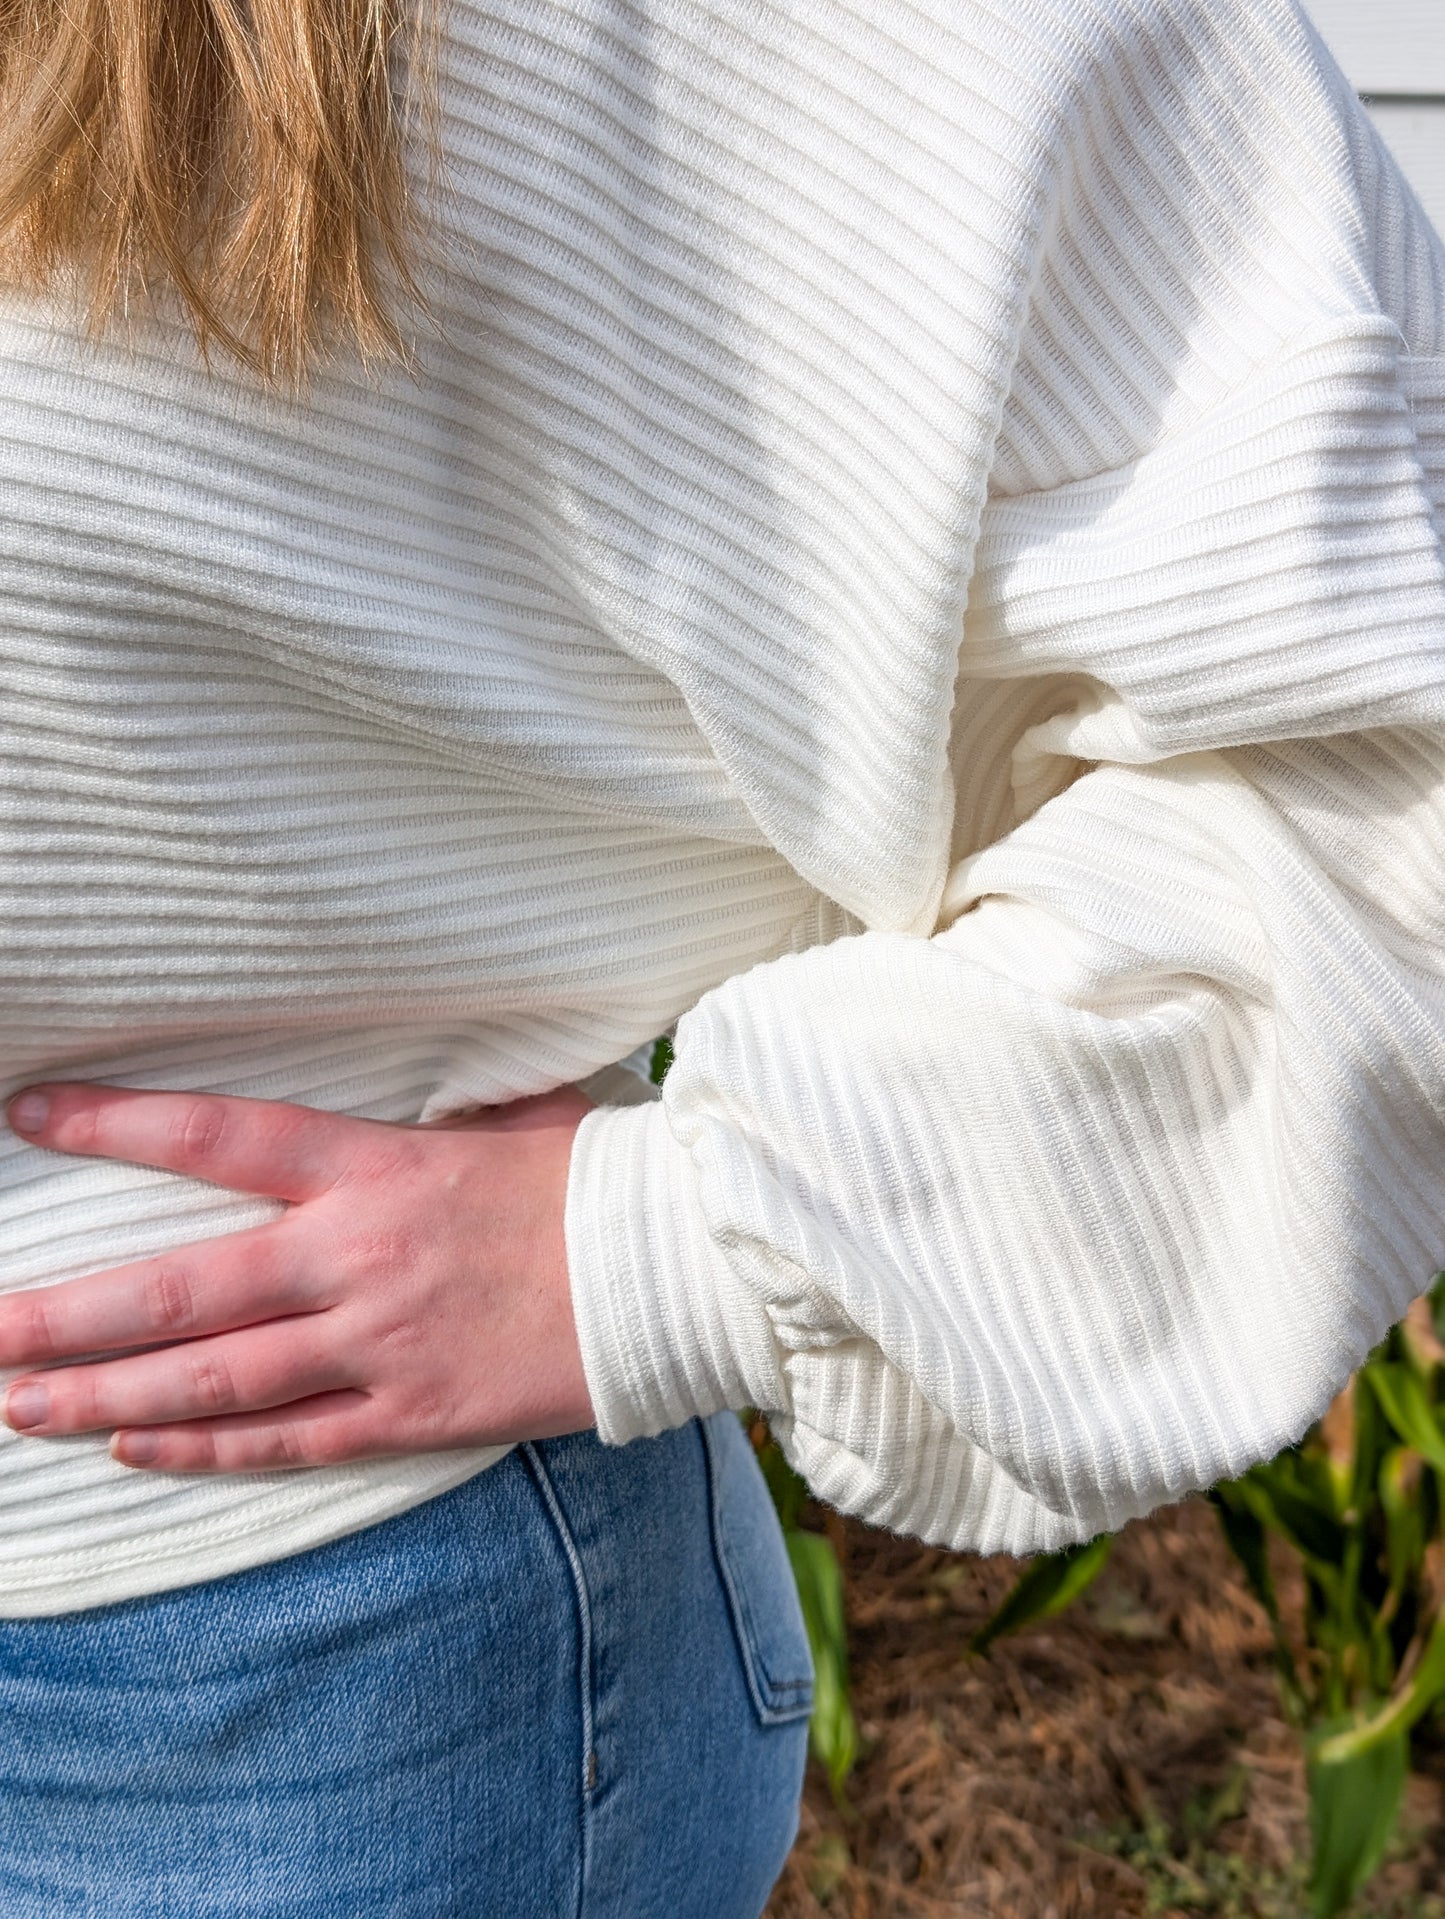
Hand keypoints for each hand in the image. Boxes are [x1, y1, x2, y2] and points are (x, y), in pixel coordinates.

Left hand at [0, 1082, 595, 1471]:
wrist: (682, 1269)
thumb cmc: (598, 1176)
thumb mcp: (515, 1109)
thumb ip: (444, 1097)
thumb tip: (427, 1064)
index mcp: (378, 1167)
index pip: (220, 1138)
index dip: (117, 1126)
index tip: (28, 1116)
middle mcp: (360, 1257)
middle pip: (183, 1291)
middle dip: (66, 1313)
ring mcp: (382, 1344)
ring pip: (215, 1381)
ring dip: (106, 1394)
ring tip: (19, 1402)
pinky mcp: (416, 1413)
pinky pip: (289, 1441)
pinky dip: (205, 1448)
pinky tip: (134, 1446)